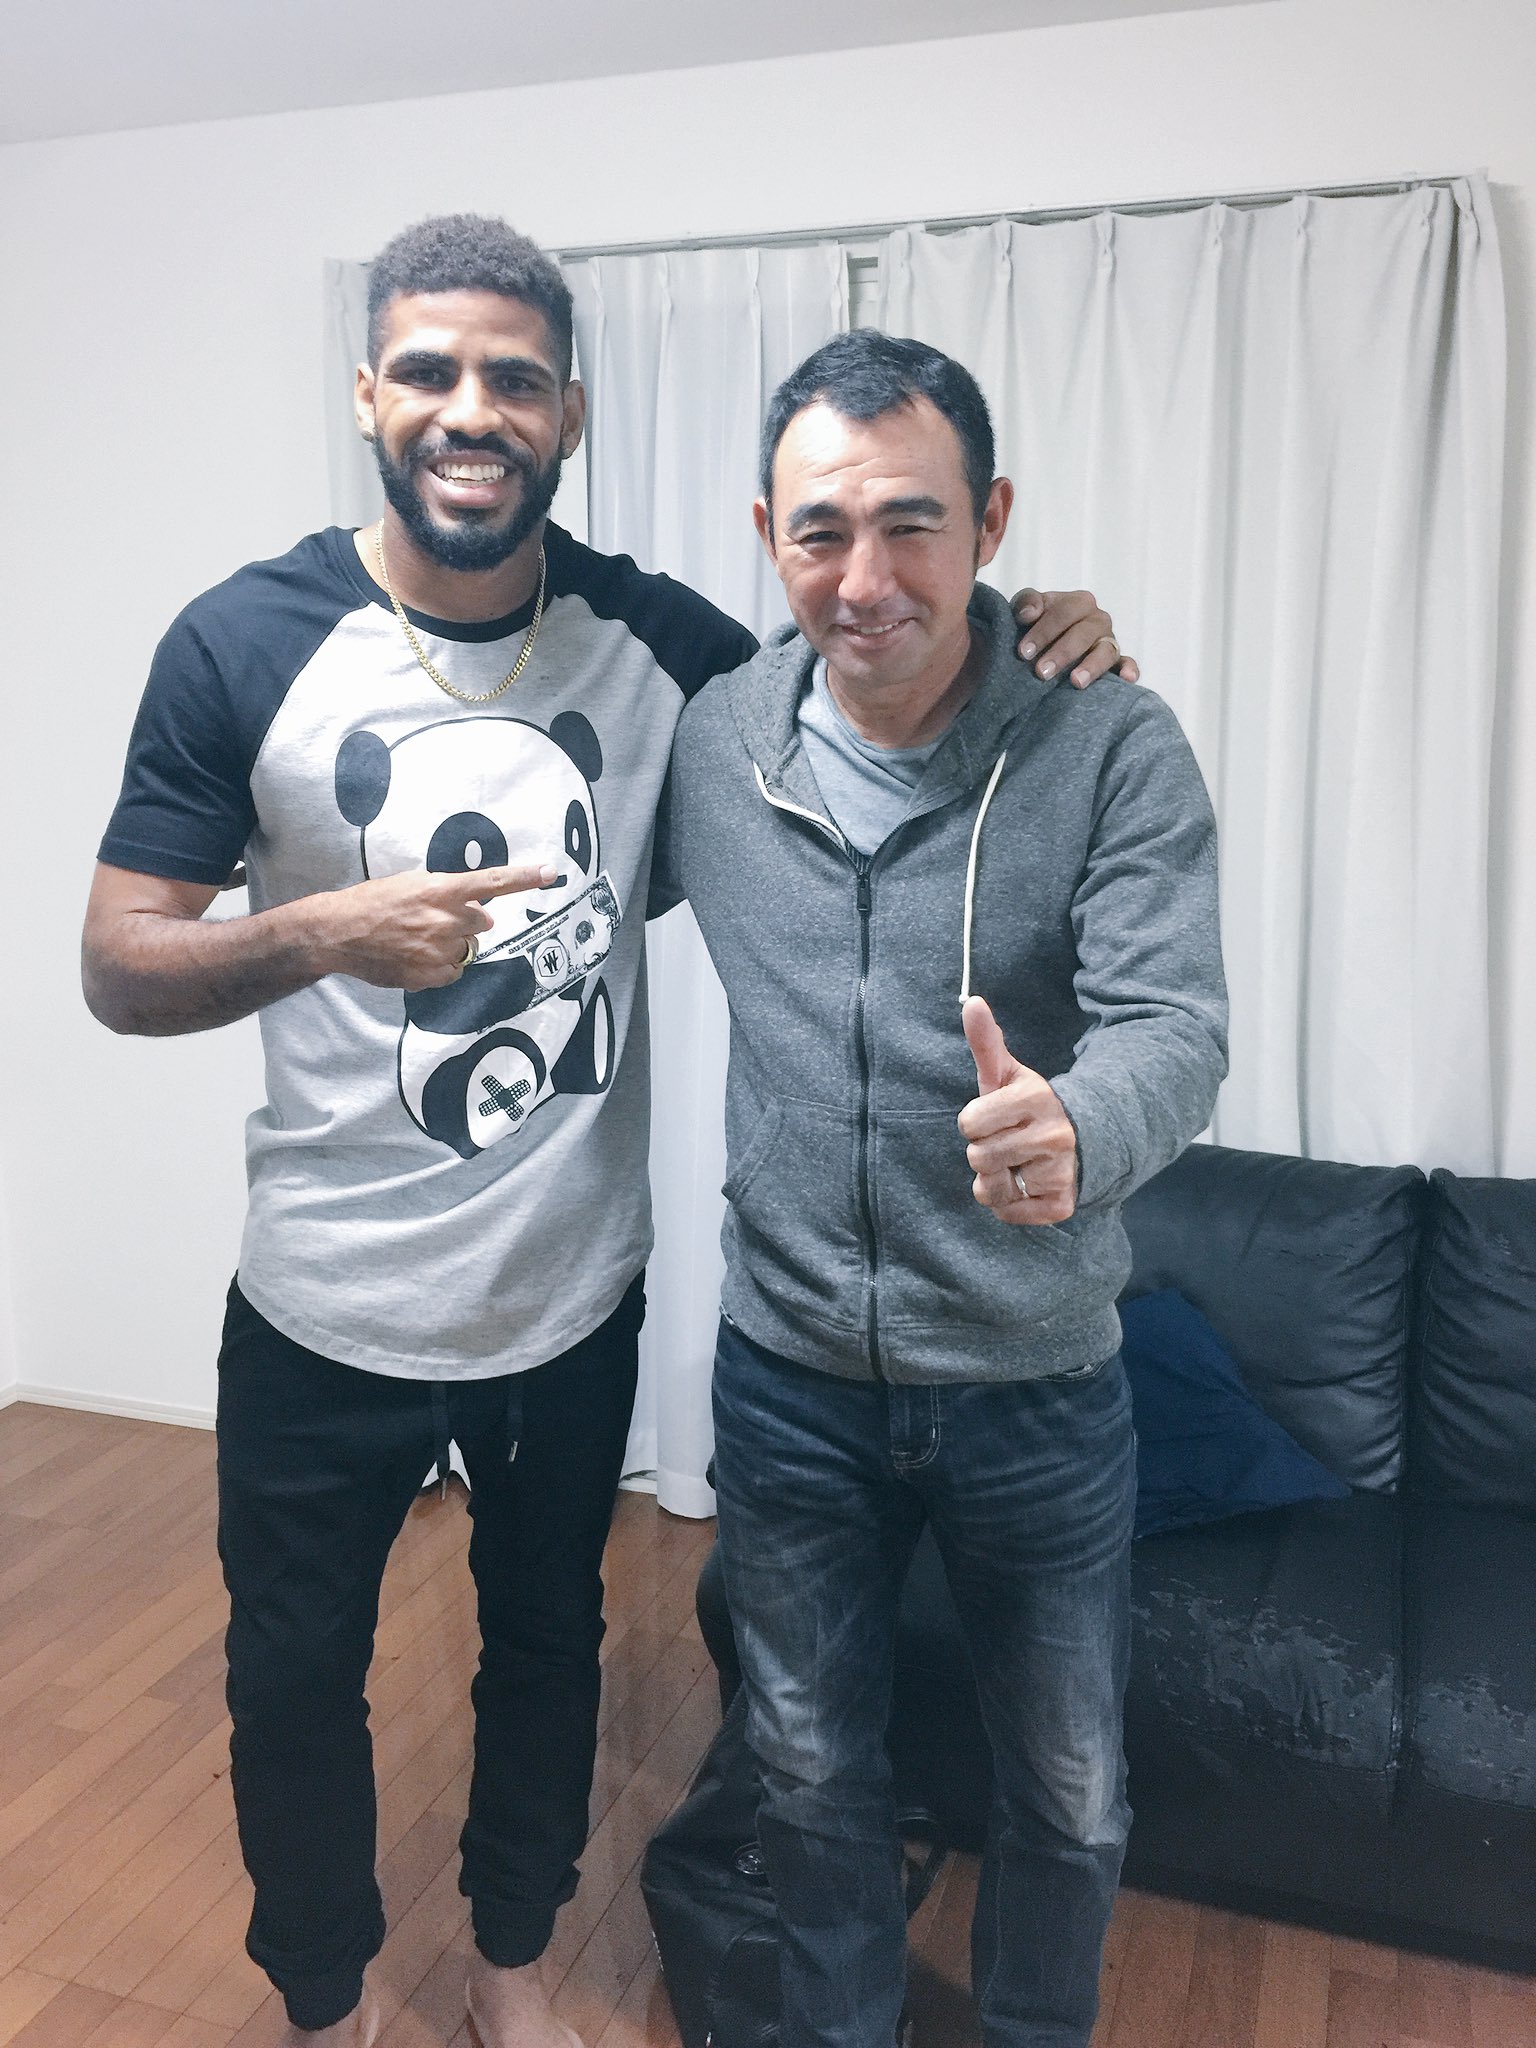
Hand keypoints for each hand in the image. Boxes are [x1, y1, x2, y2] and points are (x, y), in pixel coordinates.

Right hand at [312, 863, 559, 990]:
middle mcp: (446, 920)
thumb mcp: (411, 882)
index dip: (524, 878)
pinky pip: (453, 971)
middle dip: (466, 921)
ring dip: (451, 944)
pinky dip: (440, 965)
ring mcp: (440, 950)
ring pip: (467, 948)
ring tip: (417, 939)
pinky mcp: (431, 975)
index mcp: (441, 890)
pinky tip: (414, 956)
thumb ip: (447, 891)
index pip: (492, 882)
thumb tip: (475, 906)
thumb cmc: (374, 902)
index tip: (551, 873)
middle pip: (483, 922)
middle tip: (434, 920)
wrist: (339, 932)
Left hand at [958, 996, 1076, 1224]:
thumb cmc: (1029, 1106)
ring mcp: (1061, 1172)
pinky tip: (1026, 1184)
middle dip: (983, 1151)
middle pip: (978, 1157)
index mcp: (1036, 1098)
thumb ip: (986, 1042)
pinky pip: (1008, 1213)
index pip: (969, 1122)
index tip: (995, 1117)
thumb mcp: (1009, 1074)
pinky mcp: (1062, 1204)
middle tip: (1007, 1142)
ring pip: (990, 1188)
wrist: (1084, 1139)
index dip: (975, 1122)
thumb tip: (971, 1001)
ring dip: (994, 1180)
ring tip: (1016, 1163)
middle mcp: (1054, 1135)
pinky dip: (1009, 1204)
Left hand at [1010, 588, 1138, 688]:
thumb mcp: (1027, 608)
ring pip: (1105, 651)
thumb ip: (1026, 603)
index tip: (1024, 652)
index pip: (1064, 613)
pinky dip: (1129, 669)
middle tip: (1041, 672)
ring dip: (1092, 666)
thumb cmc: (1036, 624)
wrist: (1045, 643)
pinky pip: (1127, 664)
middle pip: (1083, 633)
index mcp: (1078, 602)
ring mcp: (1108, 641)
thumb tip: (1029, 614)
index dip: (1043, 631)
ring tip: (1076, 682)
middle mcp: (1097, 619)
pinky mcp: (1117, 661)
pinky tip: (1126, 678)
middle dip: (1062, 653)